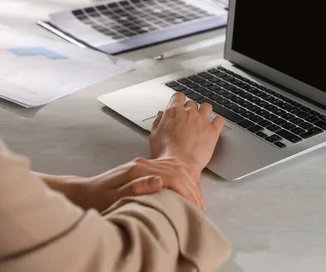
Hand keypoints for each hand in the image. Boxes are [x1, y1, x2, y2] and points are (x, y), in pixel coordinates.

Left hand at [37, 157, 204, 211]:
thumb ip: (135, 188)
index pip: (171, 176)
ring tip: (197, 198)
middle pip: (177, 170)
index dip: (185, 192)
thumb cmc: (94, 199)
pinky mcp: (144, 167)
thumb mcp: (112, 198)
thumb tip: (159, 180)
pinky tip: (187, 184)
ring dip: (189, 181)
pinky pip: (170, 166)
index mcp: (138, 169)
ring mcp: (144, 163)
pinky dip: (182, 175)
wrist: (81, 192)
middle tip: (200, 205)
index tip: (194, 205)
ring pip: (176, 166)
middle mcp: (143, 163)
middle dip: (191, 188)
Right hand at [150, 92, 224, 176]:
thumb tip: (161, 115)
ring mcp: (202, 121)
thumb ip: (158, 122)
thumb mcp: (154, 135)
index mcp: (173, 112)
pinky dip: (218, 121)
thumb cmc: (165, 154)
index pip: (178, 96)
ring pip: (207, 107)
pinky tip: (214, 126)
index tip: (179, 106)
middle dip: (190, 110)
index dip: (179, 101)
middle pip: (192, 103)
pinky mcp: (213, 131)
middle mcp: (189, 113)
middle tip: (188, 121)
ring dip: (204, 112)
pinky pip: (220, 119)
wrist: (179, 166)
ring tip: (201, 121)